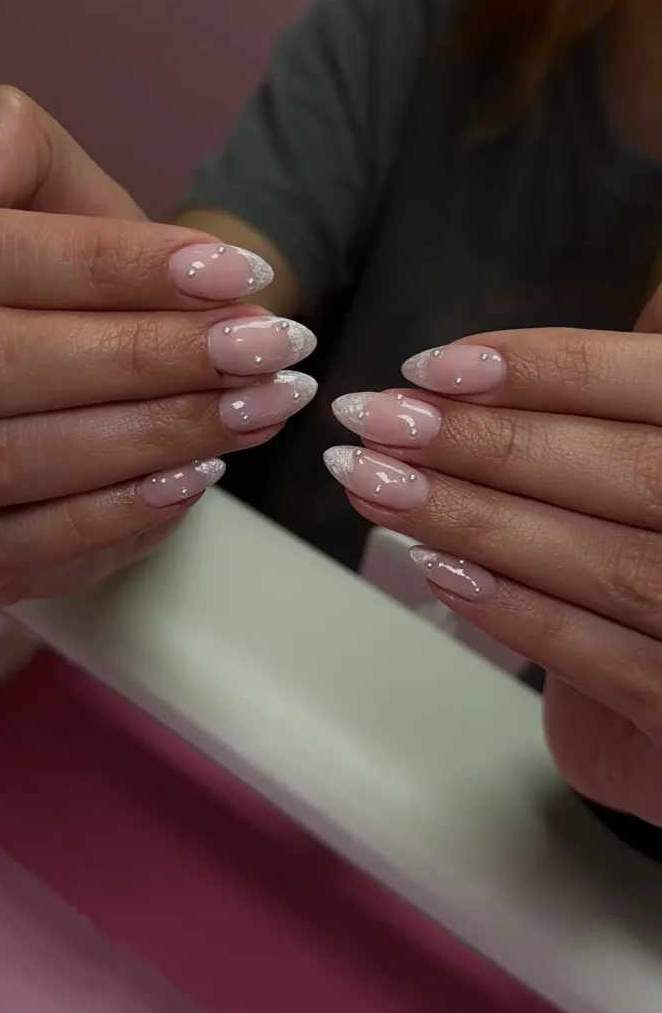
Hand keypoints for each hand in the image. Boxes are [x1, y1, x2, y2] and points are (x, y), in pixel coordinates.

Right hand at [0, 88, 316, 602]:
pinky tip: (198, 475)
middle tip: (260, 346)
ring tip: (257, 406)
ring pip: (1, 462)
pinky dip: (117, 516)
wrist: (73, 371)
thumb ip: (1, 141)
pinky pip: (19, 551)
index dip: (102, 264)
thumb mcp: (49, 185)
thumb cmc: (63, 277)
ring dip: (147, 435)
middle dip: (140, 356)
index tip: (230, 270)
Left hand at [326, 294, 661, 824]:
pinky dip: (517, 612)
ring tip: (377, 486)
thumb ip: (603, 403)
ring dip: (477, 521)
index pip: (647, 385)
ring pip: (606, 562)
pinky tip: (438, 570)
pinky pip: (605, 660)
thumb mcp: (641, 455)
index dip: (545, 368)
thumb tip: (492, 353)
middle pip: (627, 471)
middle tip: (377, 422)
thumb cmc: (647, 547)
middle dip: (486, 444)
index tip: (433, 367)